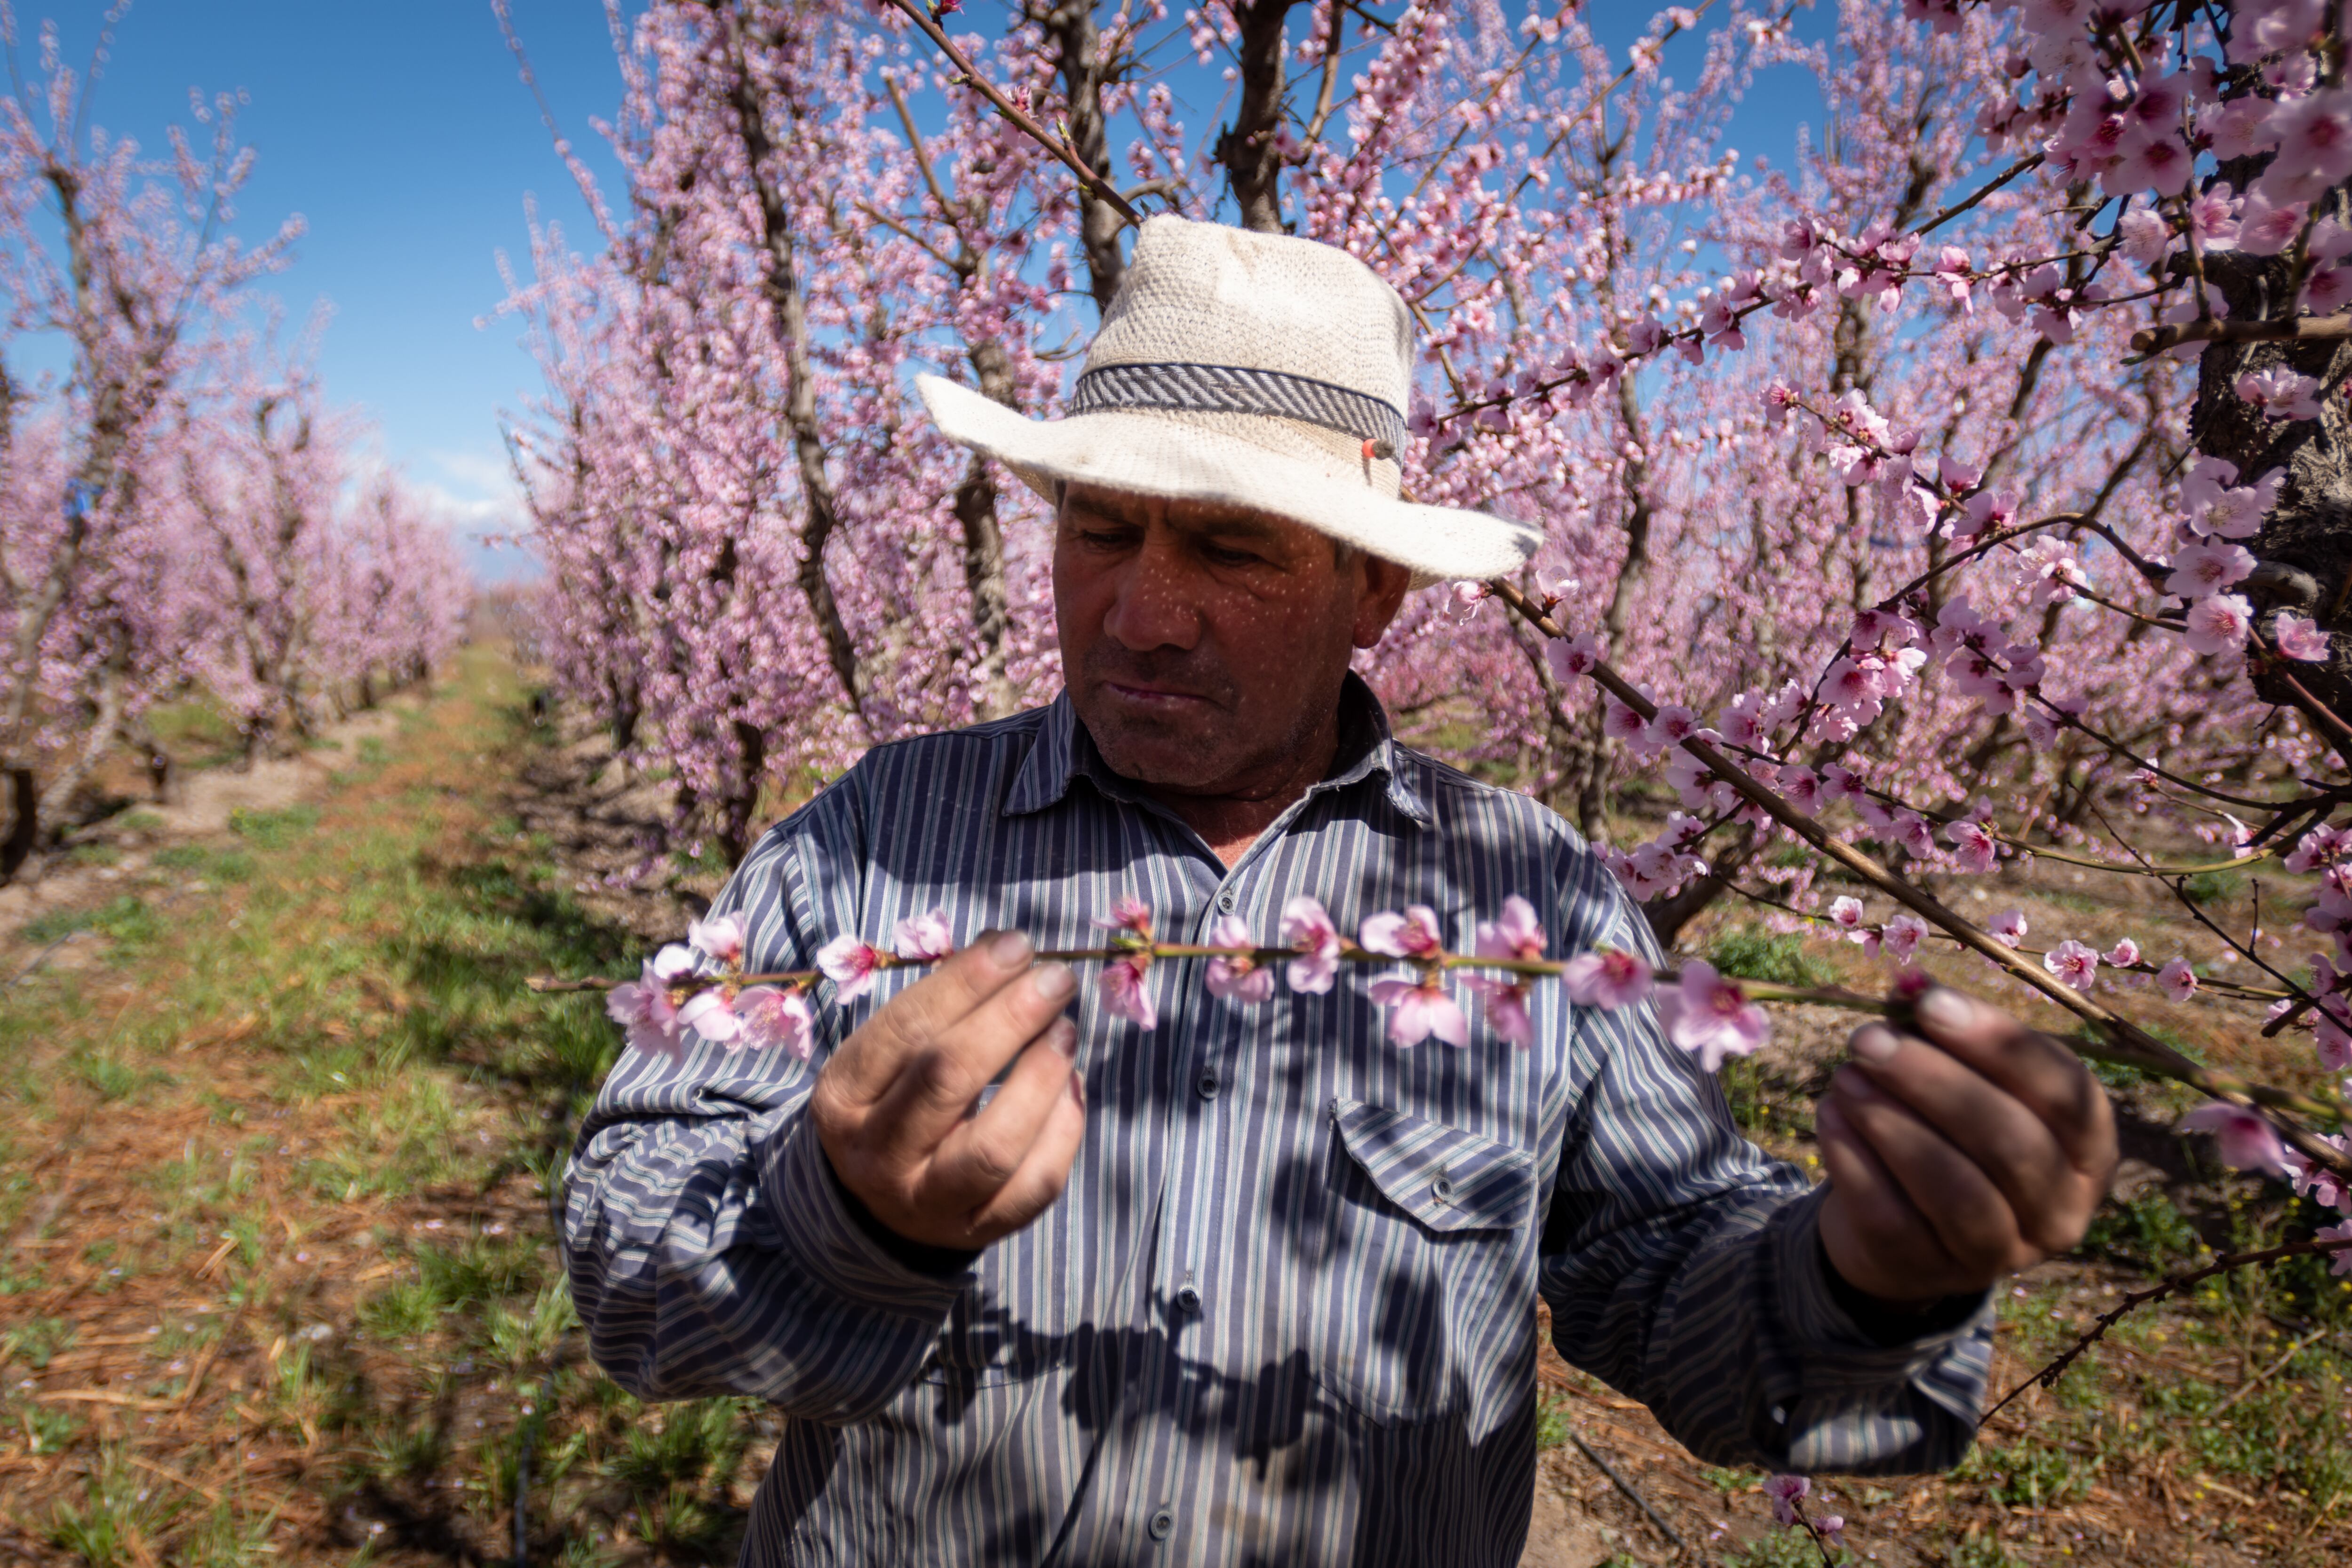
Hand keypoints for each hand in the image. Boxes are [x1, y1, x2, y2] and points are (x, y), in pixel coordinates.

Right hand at [809, 931, 1085, 1250]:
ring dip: (1041, 1078)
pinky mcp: (978, 1230)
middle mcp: (877, 1155)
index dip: (967, 982)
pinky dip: (1063, 1129)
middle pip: (946, 1081)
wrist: (879, 1202)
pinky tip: (1071, 1086)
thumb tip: (1011, 950)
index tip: (1016, 945)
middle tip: (1055, 980)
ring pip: (994, 1146)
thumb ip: (942, 1006)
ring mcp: (928, 1202)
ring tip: (1065, 1032)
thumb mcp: (891, 1054)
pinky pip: (1034, 1185)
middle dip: (1009, 1019)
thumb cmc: (894, 1099)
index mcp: (843, 1097)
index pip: (906, 1030)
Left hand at [1815, 984, 2116, 1307]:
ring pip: (1955, 1188)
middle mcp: (2061, 1209)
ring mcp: (2000, 1252)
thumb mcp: (1962, 1076)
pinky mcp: (1930, 1271)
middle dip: (1932, 1081)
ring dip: (1891, 1122)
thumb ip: (1945, 1030)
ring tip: (1845, 1075)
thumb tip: (1911, 985)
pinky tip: (1830, 1114)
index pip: (2063, 1092)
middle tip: (1867, 1039)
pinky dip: (1854, 1160)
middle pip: (2010, 1141)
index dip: (1995, 1043)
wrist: (1905, 1223)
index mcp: (2089, 1148)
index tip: (1927, 1004)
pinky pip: (1892, 1217)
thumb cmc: (1947, 1126)